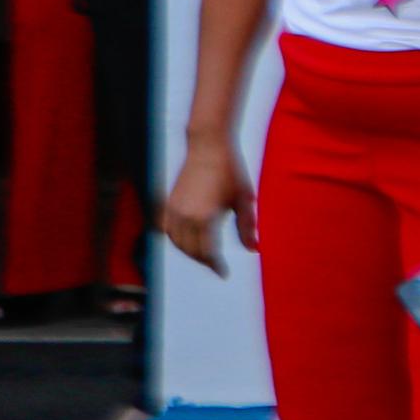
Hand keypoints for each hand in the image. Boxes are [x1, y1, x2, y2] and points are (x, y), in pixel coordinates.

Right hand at [161, 141, 254, 273]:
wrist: (208, 146)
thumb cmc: (231, 171)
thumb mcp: (244, 200)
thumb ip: (247, 227)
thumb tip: (254, 250)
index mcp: (204, 217)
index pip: (207, 252)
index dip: (215, 265)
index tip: (223, 273)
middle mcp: (184, 216)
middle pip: (190, 250)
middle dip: (204, 260)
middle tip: (217, 265)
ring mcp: (173, 208)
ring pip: (176, 241)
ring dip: (189, 251)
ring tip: (205, 255)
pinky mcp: (168, 202)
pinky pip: (166, 229)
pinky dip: (174, 239)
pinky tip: (185, 241)